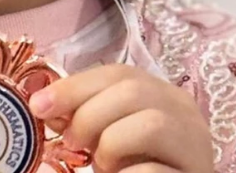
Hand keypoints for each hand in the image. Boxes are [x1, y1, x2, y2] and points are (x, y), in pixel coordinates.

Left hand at [29, 64, 212, 172]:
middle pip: (133, 91)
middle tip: (71, 141)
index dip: (74, 86)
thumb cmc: (133, 164)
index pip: (118, 73)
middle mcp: (184, 111)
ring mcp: (196, 145)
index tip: (39, 106)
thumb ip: (83, 116)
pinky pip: (156, 169)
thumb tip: (43, 104)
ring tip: (102, 165)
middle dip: (89, 115)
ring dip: (112, 143)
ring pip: (152, 123)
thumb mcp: (106, 134)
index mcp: (161, 93)